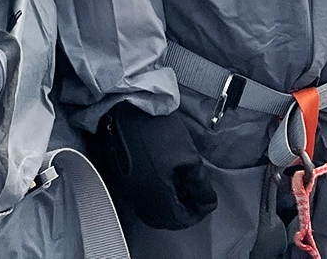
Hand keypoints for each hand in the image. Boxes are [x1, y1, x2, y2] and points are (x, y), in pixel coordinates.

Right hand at [91, 104, 218, 230]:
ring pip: (151, 207)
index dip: (198, 212)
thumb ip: (200, 185)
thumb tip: (207, 203)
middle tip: (194, 195)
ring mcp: (126, 188)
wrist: (125, 106)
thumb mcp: (189, 156)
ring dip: (168, 202)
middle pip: (164, 218)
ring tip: (181, 184)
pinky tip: (163, 176)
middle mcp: (137, 198)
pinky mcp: (119, 176)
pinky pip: (140, 195)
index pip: (180, 220)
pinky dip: (154, 193)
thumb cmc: (158, 129)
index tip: (206, 200)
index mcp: (155, 197)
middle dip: (181, 209)